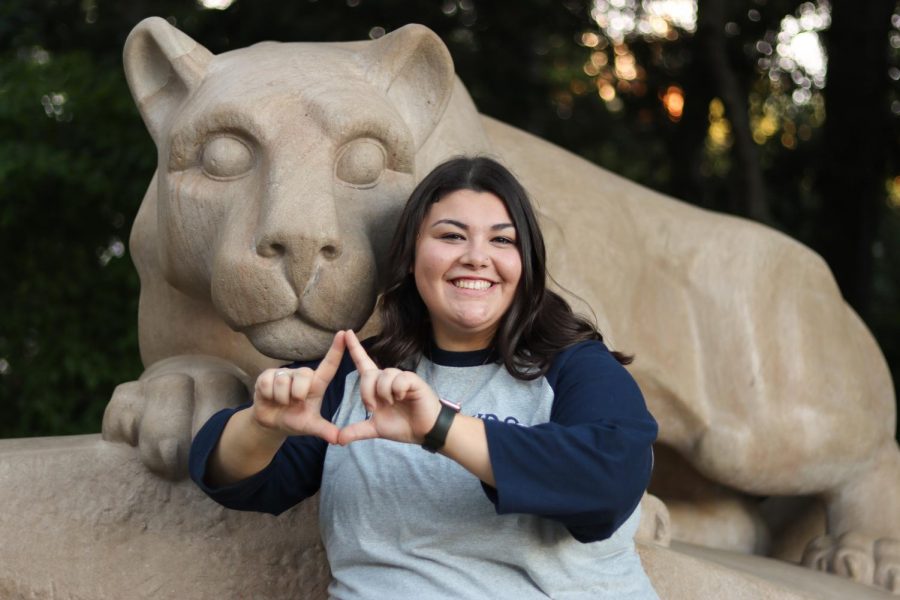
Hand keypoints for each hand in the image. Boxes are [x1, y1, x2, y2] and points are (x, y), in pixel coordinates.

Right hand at [250, 330, 344, 443]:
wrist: (271, 424)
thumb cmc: (294, 420)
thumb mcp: (310, 426)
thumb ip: (324, 430)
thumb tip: (339, 439)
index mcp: (316, 384)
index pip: (329, 366)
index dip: (336, 350)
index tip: (344, 333)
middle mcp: (301, 375)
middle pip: (304, 376)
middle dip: (297, 394)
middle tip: (294, 402)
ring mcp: (283, 374)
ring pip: (284, 381)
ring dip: (282, 398)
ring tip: (281, 401)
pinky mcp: (266, 375)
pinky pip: (269, 383)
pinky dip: (269, 396)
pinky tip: (270, 398)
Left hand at [337, 330, 441, 445]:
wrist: (425, 431)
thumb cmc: (403, 426)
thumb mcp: (375, 429)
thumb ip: (356, 431)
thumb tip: (337, 440)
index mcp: (377, 386)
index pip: (363, 363)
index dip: (354, 348)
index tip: (346, 332)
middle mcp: (387, 379)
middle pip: (367, 374)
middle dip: (366, 392)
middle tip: (373, 408)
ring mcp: (400, 378)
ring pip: (383, 376)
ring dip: (383, 394)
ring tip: (393, 403)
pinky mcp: (413, 380)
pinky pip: (398, 379)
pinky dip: (397, 390)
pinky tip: (403, 397)